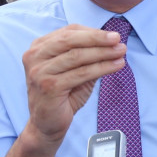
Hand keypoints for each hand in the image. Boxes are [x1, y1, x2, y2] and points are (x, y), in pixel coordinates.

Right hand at [22, 25, 125, 144]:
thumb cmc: (62, 95)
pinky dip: (101, 68)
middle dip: (97, 38)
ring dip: (103, 53)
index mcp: (39, 47)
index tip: (113, 35)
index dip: (92, 32)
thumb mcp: (74, 70)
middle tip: (118, 39)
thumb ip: (87, 55)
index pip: (69, 32)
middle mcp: (35, 56)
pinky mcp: (49, 86)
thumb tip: (112, 42)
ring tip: (120, 52)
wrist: (47, 124)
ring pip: (77, 56)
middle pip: (70, 40)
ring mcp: (39, 71)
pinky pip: (81, 73)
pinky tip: (115, 66)